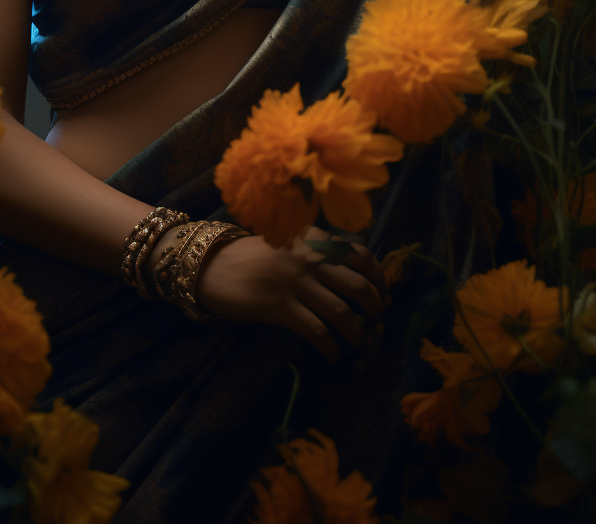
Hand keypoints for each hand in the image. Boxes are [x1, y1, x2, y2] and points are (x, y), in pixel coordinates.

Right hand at [191, 224, 385, 363]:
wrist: (212, 265)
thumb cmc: (253, 257)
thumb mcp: (290, 244)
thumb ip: (318, 254)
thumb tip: (357, 280)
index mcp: (314, 239)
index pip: (361, 256)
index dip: (379, 280)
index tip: (383, 296)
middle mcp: (308, 258)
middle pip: (358, 286)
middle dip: (375, 309)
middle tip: (376, 323)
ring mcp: (294, 282)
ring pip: (342, 312)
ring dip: (358, 334)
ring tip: (362, 346)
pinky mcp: (278, 306)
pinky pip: (316, 331)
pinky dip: (331, 347)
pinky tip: (334, 356)